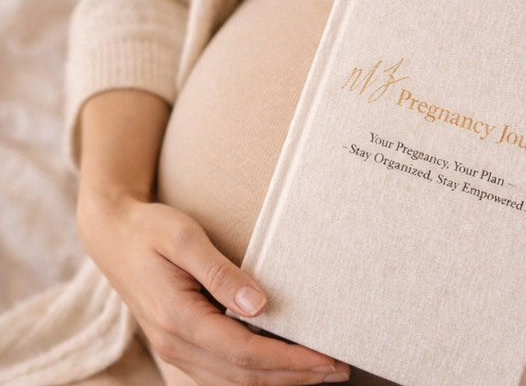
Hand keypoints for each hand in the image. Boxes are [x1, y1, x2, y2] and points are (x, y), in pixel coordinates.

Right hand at [78, 193, 350, 385]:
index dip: (289, 361)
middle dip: (295, 376)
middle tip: (339, 368)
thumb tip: (260, 305)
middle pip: (244, 377)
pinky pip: (221, 373)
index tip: (326, 358)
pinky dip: (256, 376)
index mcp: (179, 319)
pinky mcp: (180, 344)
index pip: (245, 353)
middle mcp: (176, 343)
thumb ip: (219, 272)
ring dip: (279, 380)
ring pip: (233, 382)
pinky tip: (281, 368)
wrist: (112, 235)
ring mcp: (175, 348)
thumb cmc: (149, 229)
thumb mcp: (184, 238)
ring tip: (321, 372)